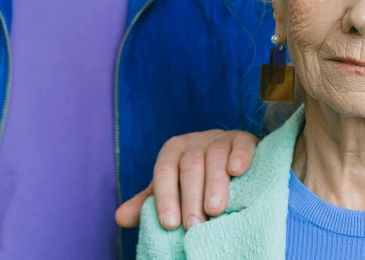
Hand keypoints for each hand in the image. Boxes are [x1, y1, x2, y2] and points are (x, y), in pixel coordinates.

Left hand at [115, 130, 258, 230]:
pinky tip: (237, 171)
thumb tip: (120, 218)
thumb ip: (149, 202)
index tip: (169, 224)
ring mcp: (220, 138)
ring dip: (214, 183)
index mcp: (173, 150)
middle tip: (194, 226)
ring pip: (215, 156)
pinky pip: (241, 144)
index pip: (164, 170)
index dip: (165, 196)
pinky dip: (239, 156)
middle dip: (191, 197)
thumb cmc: (196, 180)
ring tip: (215, 210)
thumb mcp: (172, 189)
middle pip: (190, 166)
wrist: (230, 158)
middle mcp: (195, 141)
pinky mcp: (244, 139)